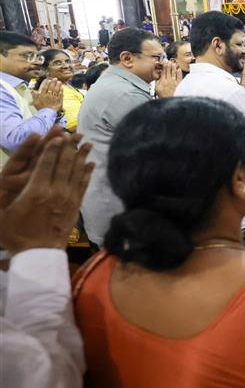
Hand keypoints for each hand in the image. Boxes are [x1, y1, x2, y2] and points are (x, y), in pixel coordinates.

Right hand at [0, 130, 93, 253]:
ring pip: (76, 172)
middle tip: (75, 132)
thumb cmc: (15, 234)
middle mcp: (55, 191)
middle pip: (64, 164)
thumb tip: (1, 178)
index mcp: (35, 191)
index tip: (58, 134)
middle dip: (69, 146)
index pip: (46, 163)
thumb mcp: (1, 213)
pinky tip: (91, 163)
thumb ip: (2, 193)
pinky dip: (87, 172)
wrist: (39, 255)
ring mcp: (68, 199)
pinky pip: (83, 185)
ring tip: (86, 142)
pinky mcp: (76, 206)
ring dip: (82, 155)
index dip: (53, 147)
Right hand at [31, 79, 62, 111]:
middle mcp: (49, 95)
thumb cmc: (40, 109)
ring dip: (58, 85)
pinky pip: (60, 95)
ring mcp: (54, 98)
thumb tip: (32, 91)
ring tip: (59, 82)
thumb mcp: (35, 102)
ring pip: (56, 90)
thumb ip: (34, 96)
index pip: (45, 88)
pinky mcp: (59, 101)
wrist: (46, 114)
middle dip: (53, 82)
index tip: (49, 80)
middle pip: (51, 87)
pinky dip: (61, 91)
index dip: (47, 83)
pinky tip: (62, 88)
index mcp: (43, 95)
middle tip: (55, 79)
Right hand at [155, 61, 181, 97]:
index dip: (164, 66)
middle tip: (168, 61)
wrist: (170, 100)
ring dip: (173, 68)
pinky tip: (179, 69)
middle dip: (168, 65)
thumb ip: (156, 82)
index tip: (164, 62)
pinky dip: (179, 73)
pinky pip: (179, 77)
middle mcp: (169, 81)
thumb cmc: (163, 95)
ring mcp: (174, 82)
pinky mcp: (179, 84)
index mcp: (163, 81)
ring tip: (173, 63)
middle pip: (168, 71)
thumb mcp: (156, 89)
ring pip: (174, 73)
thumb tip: (156, 77)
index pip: (163, 72)